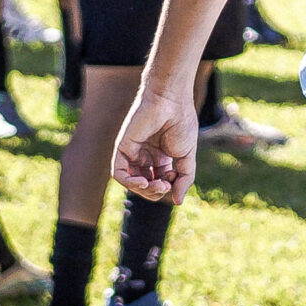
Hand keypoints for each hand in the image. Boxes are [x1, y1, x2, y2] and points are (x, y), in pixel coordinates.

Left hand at [110, 83, 202, 205]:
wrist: (172, 102)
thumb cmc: (182, 124)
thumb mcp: (187, 158)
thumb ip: (184, 180)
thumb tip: (177, 202)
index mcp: (160, 158)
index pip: (158, 183)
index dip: (166, 188)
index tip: (175, 178)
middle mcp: (145, 156)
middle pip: (144, 186)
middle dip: (155, 192)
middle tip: (165, 185)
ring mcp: (133, 152)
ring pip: (131, 182)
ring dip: (143, 190)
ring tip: (154, 185)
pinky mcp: (123, 148)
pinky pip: (119, 173)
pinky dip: (129, 182)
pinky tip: (142, 182)